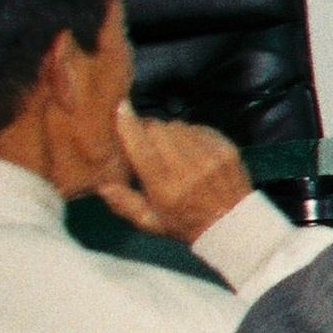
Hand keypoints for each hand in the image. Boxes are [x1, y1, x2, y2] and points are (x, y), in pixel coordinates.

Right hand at [94, 109, 258, 244]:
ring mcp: (211, 157)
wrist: (231, 224)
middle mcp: (189, 170)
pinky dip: (189, 133)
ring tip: (169, 149)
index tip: (121, 109)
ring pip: (178, 126)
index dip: (129, 125)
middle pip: (158, 129)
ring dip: (168, 132)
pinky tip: (189, 149)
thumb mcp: (150, 222)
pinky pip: (198, 128)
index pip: (142, 147)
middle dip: (147, 130)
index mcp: (165, 188)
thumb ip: (124, 203)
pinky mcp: (226, 149)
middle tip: (146, 141)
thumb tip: (102, 185)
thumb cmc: (185, 223)